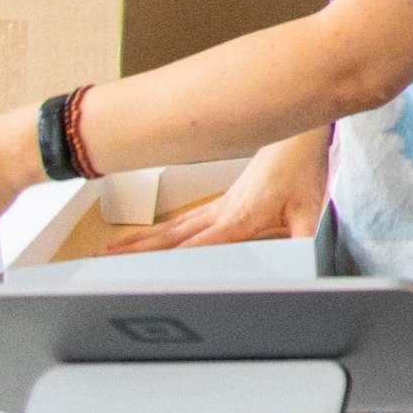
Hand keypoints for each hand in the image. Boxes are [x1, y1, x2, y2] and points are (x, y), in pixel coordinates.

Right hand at [105, 128, 327, 252]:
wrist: (299, 137)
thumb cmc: (302, 168)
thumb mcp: (311, 209)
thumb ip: (304, 239)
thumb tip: (303, 265)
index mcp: (238, 218)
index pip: (197, 245)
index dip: (169, 261)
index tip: (140, 275)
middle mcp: (221, 212)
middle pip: (171, 237)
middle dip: (136, 253)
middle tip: (101, 263)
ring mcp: (217, 206)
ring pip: (171, 228)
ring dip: (140, 241)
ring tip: (107, 252)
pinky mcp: (221, 202)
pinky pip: (182, 221)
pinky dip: (159, 231)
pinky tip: (145, 238)